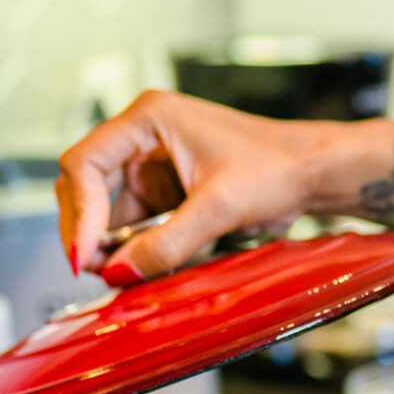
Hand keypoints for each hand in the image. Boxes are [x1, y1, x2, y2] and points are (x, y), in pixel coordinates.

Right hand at [56, 91, 364, 279]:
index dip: (80, 212)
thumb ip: (167, 242)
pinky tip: (145, 267)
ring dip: (111, 245)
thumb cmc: (277, 167)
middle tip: (96, 272)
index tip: (87, 255)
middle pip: (86, 187)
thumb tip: (120, 271)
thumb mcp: (220, 207)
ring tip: (126, 274)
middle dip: (88, 232)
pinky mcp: (166, 192)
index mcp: (149, 119)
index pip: (85, 163)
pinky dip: (135, 248)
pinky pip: (135, 224)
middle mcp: (142, 138)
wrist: (314, 172)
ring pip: (107, 212)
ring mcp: (152, 165)